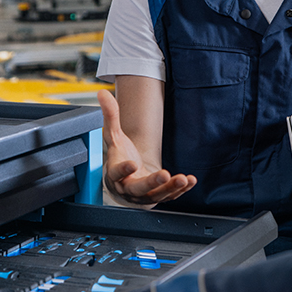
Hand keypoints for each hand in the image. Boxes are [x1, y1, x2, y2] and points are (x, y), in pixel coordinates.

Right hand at [99, 89, 196, 205]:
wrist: (127, 178)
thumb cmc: (120, 156)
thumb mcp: (114, 136)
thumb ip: (110, 116)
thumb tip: (102, 93)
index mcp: (115, 174)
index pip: (116, 173)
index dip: (123, 169)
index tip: (132, 163)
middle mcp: (128, 188)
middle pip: (138, 188)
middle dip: (152, 183)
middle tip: (164, 174)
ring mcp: (143, 195)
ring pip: (156, 195)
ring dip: (170, 188)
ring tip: (183, 179)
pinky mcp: (157, 197)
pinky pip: (169, 196)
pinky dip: (180, 191)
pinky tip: (190, 181)